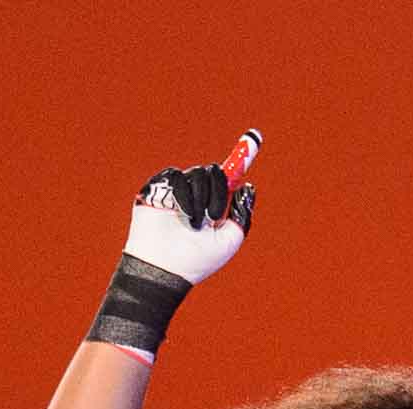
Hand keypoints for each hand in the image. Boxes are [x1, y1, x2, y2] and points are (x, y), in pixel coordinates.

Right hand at [123, 130, 260, 284]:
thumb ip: (242, 213)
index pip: (228, 177)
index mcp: (214, 205)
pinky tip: (182, 214)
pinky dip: (184, 194)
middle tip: (214, 216)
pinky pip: (176, 176)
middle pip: (215, 171)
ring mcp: (176, 191)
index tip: (255, 136)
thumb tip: (247, 185)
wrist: (165, 268)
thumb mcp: (230, 240)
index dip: (241, 158)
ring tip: (196, 223)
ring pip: (199, 173)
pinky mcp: (157, 189)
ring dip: (202, 197)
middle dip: (220, 190)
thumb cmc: (198, 260)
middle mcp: (196, 195)